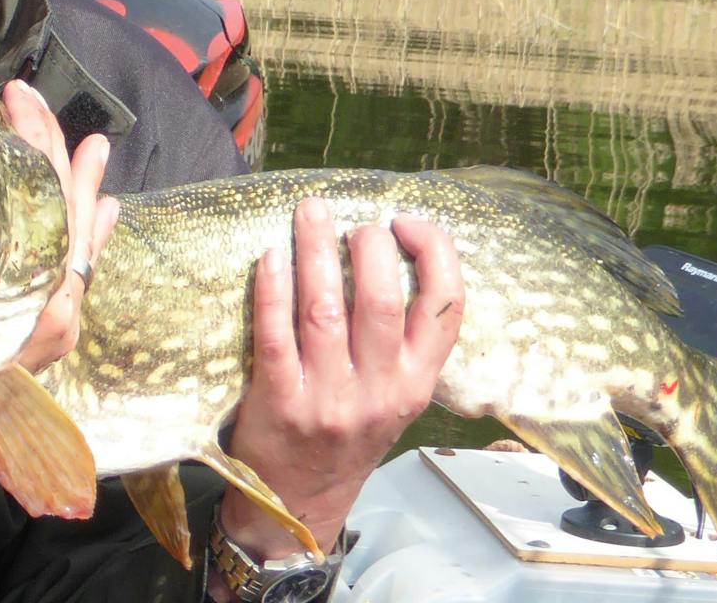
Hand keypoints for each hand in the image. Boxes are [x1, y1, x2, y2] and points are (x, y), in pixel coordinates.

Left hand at [218, 198, 462, 560]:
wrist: (298, 503)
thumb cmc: (347, 436)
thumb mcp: (395, 399)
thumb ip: (401, 343)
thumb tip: (388, 255)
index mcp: (417, 384)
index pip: (446, 309)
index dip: (435, 253)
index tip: (408, 221)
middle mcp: (380, 390)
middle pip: (382, 299)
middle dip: (368, 245)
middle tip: (351, 221)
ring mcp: (329, 398)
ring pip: (325, 308)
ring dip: (315, 250)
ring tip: (309, 214)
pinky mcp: (279, 402)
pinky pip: (275, 332)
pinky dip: (272, 288)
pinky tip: (270, 257)